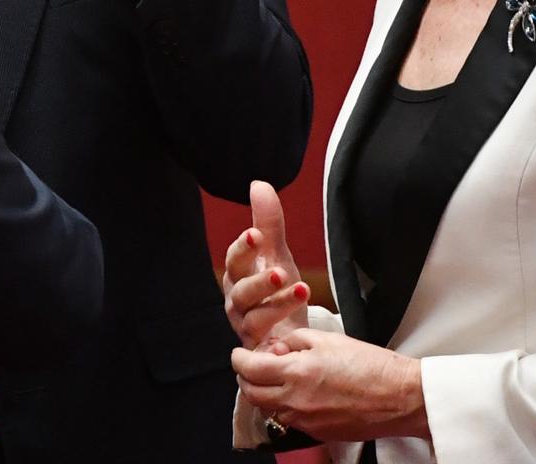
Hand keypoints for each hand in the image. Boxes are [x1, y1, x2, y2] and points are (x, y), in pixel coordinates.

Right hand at [224, 180, 308, 349]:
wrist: (287, 331)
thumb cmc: (276, 289)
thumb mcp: (277, 253)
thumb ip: (269, 222)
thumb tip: (258, 184)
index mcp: (238, 275)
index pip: (234, 259)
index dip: (243, 247)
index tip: (256, 234)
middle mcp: (237, 302)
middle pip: (241, 290)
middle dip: (259, 280)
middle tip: (279, 270)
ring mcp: (247, 328)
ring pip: (255, 317)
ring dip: (277, 305)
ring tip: (301, 291)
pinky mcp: (260, 351)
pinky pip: (264, 347)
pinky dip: (276, 343)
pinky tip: (292, 334)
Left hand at [232, 328, 428, 441]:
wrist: (398, 397)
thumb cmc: (368, 364)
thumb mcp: (327, 339)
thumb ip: (294, 341)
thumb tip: (274, 349)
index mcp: (297, 372)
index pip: (249, 370)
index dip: (238, 359)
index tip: (239, 352)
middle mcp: (296, 401)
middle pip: (252, 394)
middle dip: (245, 377)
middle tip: (252, 363)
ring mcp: (305, 421)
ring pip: (268, 409)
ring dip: (263, 392)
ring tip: (277, 375)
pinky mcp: (317, 433)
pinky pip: (288, 420)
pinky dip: (282, 405)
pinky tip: (296, 390)